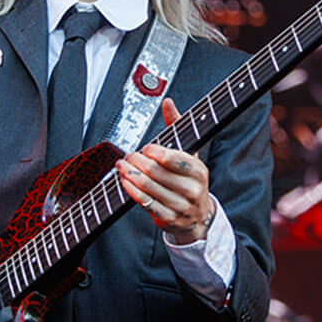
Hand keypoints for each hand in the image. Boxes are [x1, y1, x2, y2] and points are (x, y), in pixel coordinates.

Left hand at [117, 99, 215, 244]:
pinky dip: (131, 190)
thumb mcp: (189, 153)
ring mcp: (180, 206)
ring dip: (130, 174)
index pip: (173, 158)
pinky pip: (144, 202)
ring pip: (148, 186)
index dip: (154, 151)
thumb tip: (167, 103)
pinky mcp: (167, 218)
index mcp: (199, 171)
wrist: (196, 216)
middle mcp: (192, 190)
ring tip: (122, 165)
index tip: (145, 148)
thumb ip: (177, 126)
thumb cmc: (189, 180)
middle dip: (138, 161)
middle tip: (129, 155)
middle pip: (156, 171)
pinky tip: (125, 181)